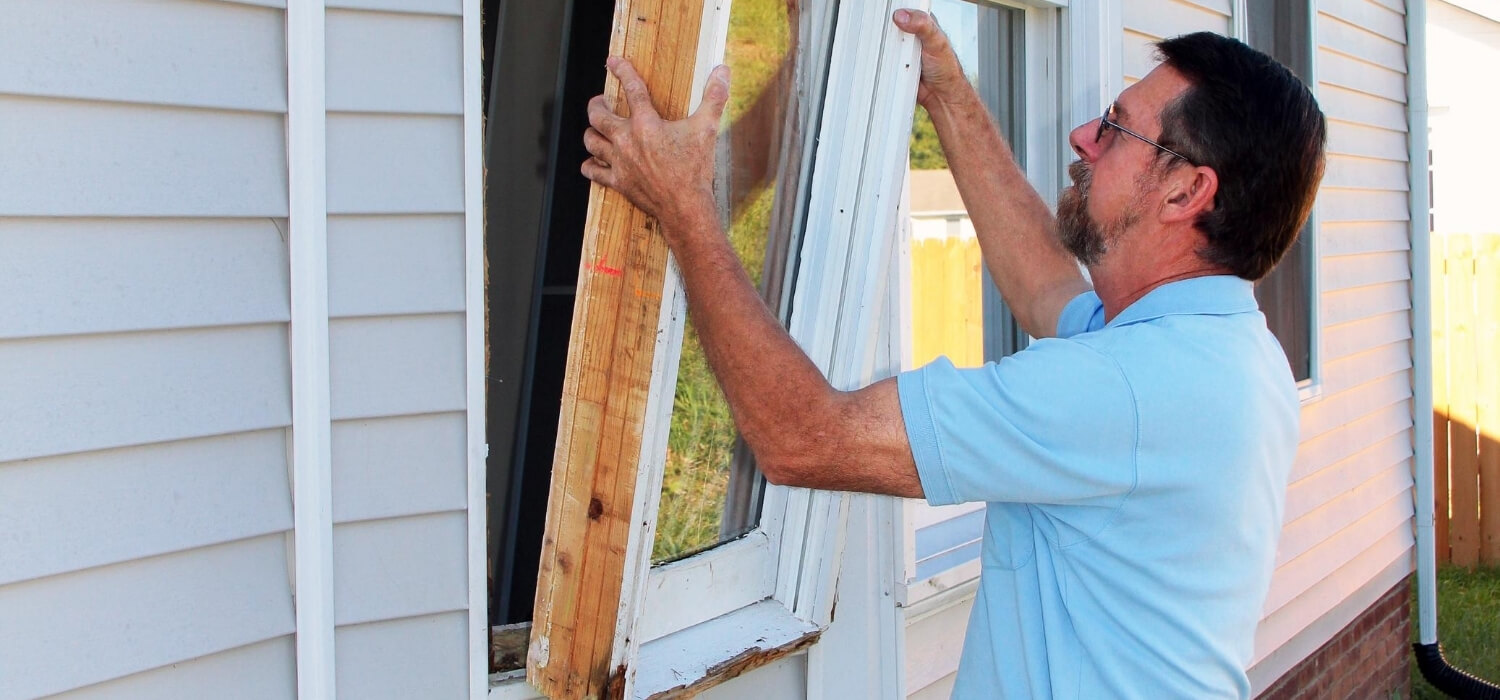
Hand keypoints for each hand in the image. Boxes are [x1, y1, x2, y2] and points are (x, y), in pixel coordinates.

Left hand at [581, 57, 729, 236]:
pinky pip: (593, 172)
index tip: (614, 61)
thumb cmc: (696, 169)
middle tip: (601, 101)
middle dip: (596, 105)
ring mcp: (619, 162)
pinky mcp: (618, 182)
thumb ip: (714, 98)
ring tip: (596, 128)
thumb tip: (723, 71)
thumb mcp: (707, 129)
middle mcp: (626, 141)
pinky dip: (590, 165)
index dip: (622, 71)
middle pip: (598, 116)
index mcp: (646, 124)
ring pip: (591, 141)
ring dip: (591, 132)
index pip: (632, 89)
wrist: (686, 207)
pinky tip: (593, 161)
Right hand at [892, 9, 967, 110]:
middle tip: (896, 40)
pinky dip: (883, 61)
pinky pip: (883, 59)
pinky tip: (889, 63)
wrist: (941, 95)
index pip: (906, 9)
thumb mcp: (937, 42)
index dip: (898, 11)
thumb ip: (923, 26)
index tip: (892, 16)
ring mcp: (902, 49)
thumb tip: (904, 16)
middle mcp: (911, 34)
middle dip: (888, 32)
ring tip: (895, 54)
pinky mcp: (895, 63)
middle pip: (891, 26)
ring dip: (885, 49)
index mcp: (923, 23)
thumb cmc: (946, 69)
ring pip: (885, 43)